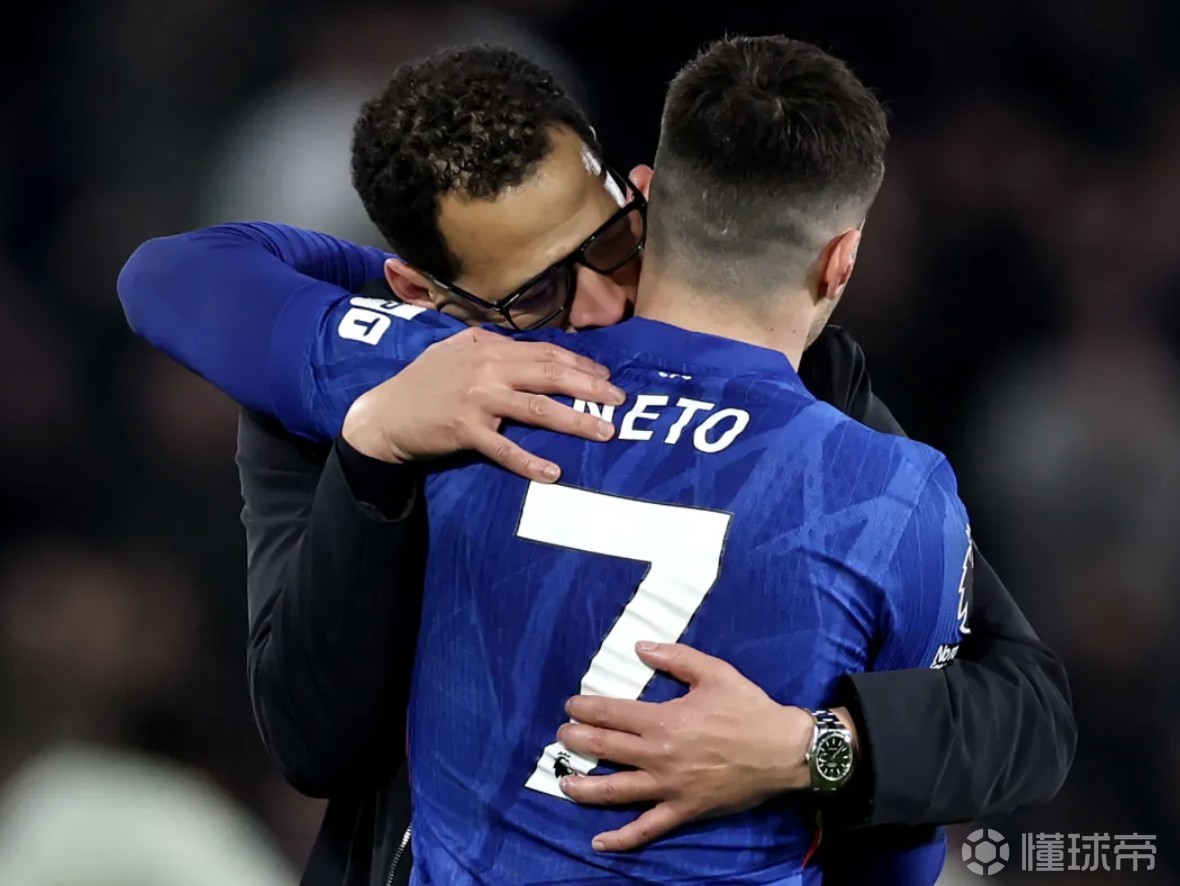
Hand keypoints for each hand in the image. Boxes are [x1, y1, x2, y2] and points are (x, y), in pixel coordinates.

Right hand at [342, 327, 625, 482]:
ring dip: (575, 420)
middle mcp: (486, 367)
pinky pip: (504, 448)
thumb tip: (529, 352)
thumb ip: (490, 348)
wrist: (383, 415)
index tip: (605, 376)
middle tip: (619, 400)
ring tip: (604, 431)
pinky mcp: (465, 429)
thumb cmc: (422, 384)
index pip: (545, 351)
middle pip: (550, 374)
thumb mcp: (454, 352)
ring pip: (537, 408)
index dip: (579, 362)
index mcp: (487, 346)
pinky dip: (529, 461)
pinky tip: (552, 472)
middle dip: (590, 386)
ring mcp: (477, 399)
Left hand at [557, 642, 846, 852]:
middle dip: (576, 740)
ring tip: (564, 782)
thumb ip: (674, 657)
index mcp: (664, 720)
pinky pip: (647, 829)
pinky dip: (621, 838)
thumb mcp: (714, 671)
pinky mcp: (683, 811)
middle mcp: (659, 755)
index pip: (610, 713)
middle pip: (604, 749)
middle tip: (562, 736)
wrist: (783, 751)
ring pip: (615, 791)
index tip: (570, 706)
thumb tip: (639, 647)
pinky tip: (599, 842)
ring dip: (583, 787)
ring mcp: (669, 787)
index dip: (584, 708)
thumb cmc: (748, 708)